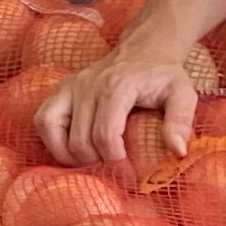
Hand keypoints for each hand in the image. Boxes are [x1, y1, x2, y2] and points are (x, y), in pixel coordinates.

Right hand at [33, 39, 198, 171]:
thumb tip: (178, 151)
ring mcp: (71, 86)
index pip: (105, 135)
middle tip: (114, 173)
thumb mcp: (182, 94)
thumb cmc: (163, 75)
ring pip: (56, 133)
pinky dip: (52, 142)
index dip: (116, 163)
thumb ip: (181, 121)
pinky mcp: (61, 90)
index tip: (130, 176)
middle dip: (97, 164)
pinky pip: (43, 121)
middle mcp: (88, 84)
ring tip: (94, 163)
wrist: (145, 48)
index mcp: (117, 86)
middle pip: (81, 141)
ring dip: (73, 157)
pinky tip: (71, 150)